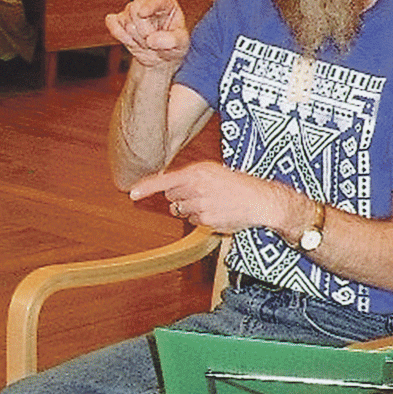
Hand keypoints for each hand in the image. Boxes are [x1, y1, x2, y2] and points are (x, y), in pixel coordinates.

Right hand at [105, 0, 190, 70]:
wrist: (161, 58)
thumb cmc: (174, 46)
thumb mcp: (181, 45)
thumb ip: (172, 41)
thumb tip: (152, 39)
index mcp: (166, 3)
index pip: (156, 0)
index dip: (148, 6)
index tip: (143, 14)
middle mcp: (148, 2)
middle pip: (135, 9)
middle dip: (142, 31)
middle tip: (151, 43)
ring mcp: (133, 10)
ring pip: (125, 19)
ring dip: (135, 37)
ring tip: (146, 44)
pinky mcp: (120, 20)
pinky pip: (113, 24)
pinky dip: (120, 36)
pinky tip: (131, 42)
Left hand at [129, 161, 292, 234]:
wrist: (259, 200)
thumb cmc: (237, 184)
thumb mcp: (214, 172)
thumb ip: (191, 178)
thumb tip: (169, 188)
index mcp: (198, 172)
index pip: (165, 180)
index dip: (146, 187)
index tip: (132, 194)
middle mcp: (197, 188)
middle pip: (171, 196)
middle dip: (179, 197)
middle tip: (198, 194)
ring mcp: (201, 205)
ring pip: (181, 210)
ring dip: (189, 209)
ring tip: (211, 203)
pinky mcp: (207, 220)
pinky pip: (193, 221)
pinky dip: (201, 218)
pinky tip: (217, 212)